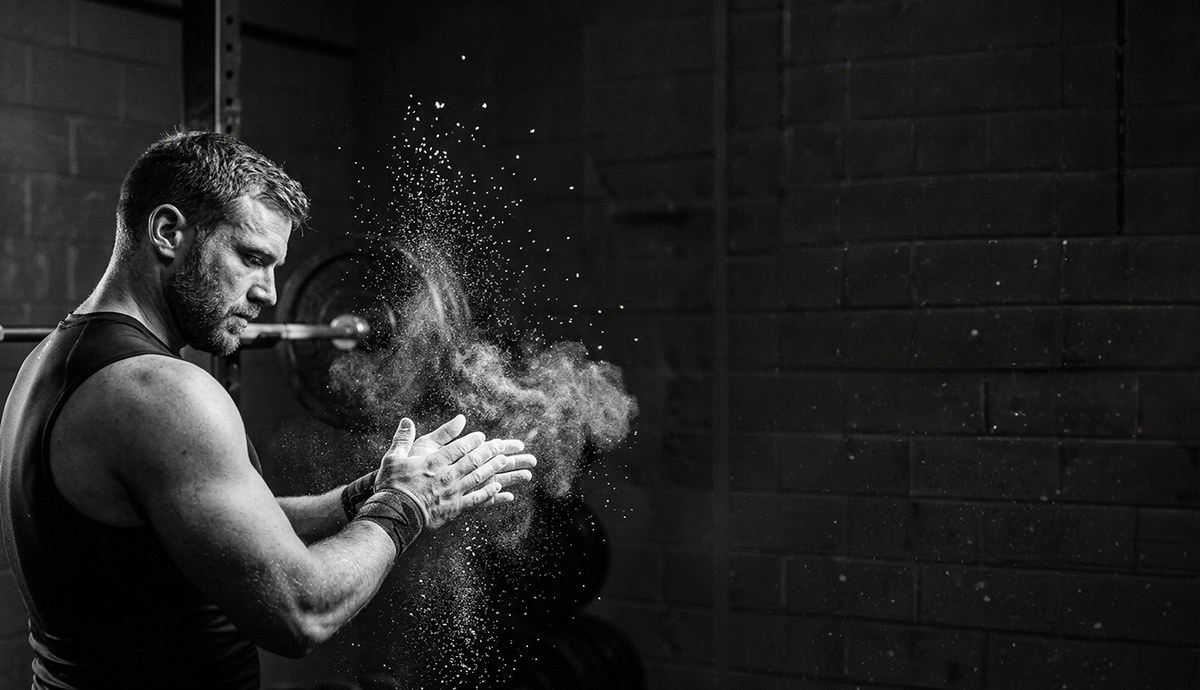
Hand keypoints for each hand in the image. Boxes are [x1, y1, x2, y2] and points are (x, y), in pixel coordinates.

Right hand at [375, 415, 535, 528]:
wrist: (394, 514)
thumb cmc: (391, 485)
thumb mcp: (393, 457)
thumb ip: (403, 438)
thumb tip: (406, 420)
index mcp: (434, 462)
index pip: (458, 447)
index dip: (472, 441)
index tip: (481, 436)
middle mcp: (447, 475)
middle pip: (473, 460)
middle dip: (489, 451)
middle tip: (501, 445)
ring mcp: (452, 492)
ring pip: (478, 477)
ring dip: (493, 468)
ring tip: (504, 461)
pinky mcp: (454, 508)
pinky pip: (476, 499)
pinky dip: (489, 493)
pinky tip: (498, 488)